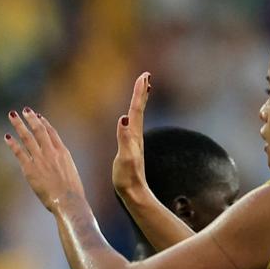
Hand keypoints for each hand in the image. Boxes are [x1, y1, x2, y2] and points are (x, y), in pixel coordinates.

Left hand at [4, 108, 85, 210]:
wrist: (69, 201)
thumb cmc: (72, 193)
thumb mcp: (71, 174)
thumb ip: (63, 166)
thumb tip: (58, 168)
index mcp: (63, 152)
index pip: (52, 133)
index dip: (44, 123)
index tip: (38, 117)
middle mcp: (51, 152)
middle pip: (39, 130)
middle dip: (31, 119)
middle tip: (25, 110)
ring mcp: (40, 159)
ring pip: (27, 137)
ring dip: (19, 125)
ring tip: (12, 115)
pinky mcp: (30, 169)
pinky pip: (19, 152)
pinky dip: (12, 143)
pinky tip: (7, 136)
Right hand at [111, 72, 150, 199]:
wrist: (134, 193)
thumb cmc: (128, 178)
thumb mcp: (125, 157)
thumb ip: (124, 138)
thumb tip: (123, 118)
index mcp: (133, 135)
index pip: (136, 109)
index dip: (139, 92)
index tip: (144, 75)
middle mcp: (136, 135)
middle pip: (139, 109)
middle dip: (141, 92)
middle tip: (146, 76)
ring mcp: (134, 142)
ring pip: (137, 116)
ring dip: (139, 101)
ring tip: (142, 90)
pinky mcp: (130, 148)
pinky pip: (133, 126)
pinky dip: (133, 116)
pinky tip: (130, 117)